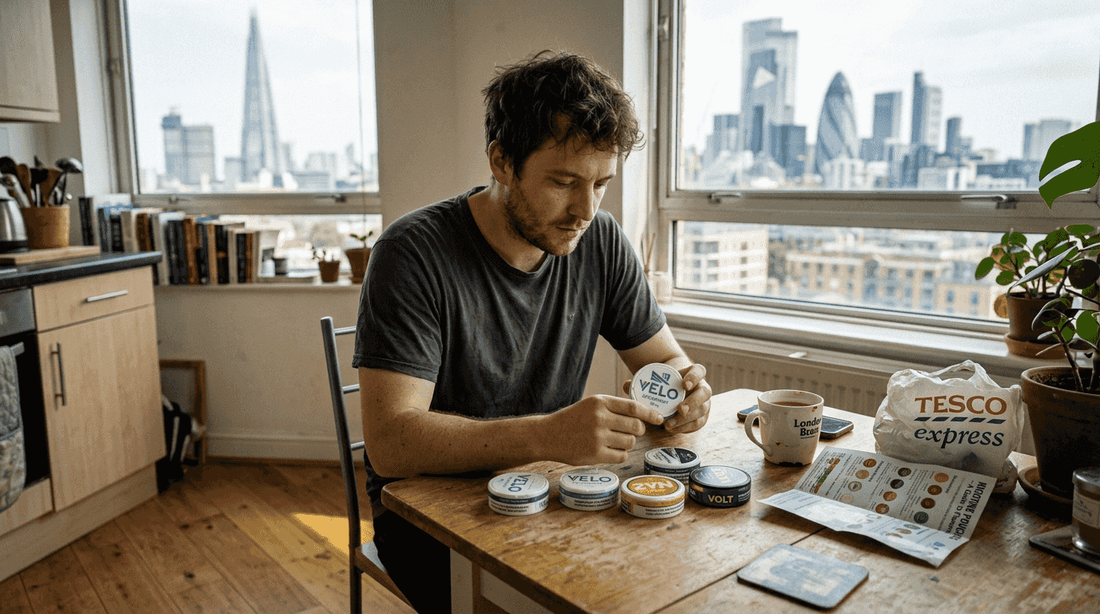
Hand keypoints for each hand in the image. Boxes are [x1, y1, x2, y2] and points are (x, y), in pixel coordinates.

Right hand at [543, 395, 663, 464]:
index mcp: (600, 402)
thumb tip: (643, 414)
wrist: (547, 435)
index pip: (633, 407)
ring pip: (630, 442)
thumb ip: (614, 407)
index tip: (659, 418)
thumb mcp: (591, 405)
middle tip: (631, 431)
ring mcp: (597, 437)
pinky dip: (619, 454)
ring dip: (627, 443)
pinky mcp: (595, 454)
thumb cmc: (573, 419)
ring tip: (614, 441)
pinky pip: (621, 456)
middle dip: (638, 430)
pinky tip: (609, 451)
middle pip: (636, 426)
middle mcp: (600, 418)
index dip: (650, 413)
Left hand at [621, 363, 711, 433]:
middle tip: (680, 409)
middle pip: (705, 393)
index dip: (694, 377)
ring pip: (702, 411)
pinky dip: (685, 428)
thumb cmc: (664, 382)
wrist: (672, 391)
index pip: (699, 371)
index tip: (684, 384)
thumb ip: (642, 381)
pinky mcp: (701, 416)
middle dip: (693, 402)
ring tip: (670, 425)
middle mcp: (701, 388)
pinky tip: (672, 429)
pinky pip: (697, 424)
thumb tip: (627, 385)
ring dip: (687, 420)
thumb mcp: (656, 379)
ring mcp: (703, 403)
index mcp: (693, 374)